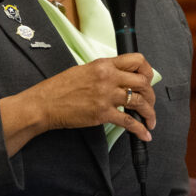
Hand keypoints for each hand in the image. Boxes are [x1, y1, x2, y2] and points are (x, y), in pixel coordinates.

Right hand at [0, 54, 155, 155]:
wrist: (44, 104)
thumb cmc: (59, 88)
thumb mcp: (83, 70)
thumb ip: (104, 71)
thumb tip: (120, 77)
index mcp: (104, 64)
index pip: (136, 60)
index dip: (147, 71)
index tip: (148, 80)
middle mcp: (108, 78)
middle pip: (143, 83)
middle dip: (151, 95)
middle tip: (150, 103)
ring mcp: (106, 96)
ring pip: (140, 102)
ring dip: (149, 113)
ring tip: (150, 120)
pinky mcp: (102, 114)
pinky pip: (129, 122)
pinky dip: (140, 129)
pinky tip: (145, 134)